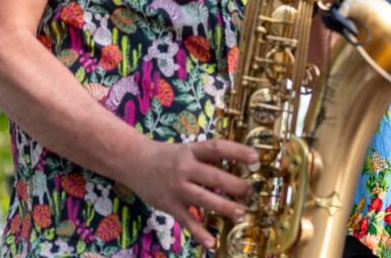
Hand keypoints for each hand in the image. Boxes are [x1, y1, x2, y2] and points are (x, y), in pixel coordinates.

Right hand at [126, 137, 258, 249]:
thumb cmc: (168, 156)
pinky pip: (187, 221)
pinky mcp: (170, 206)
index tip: (255, 156)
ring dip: (223, 206)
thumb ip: (208, 157)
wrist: (135, 163)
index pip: (217, 148)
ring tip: (240, 213)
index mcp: (192, 150)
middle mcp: (185, 168)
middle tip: (250, 191)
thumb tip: (237, 162)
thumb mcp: (188, 149)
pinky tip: (212, 242)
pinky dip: (199, 233)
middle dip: (234, 184)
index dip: (237, 151)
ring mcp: (177, 188)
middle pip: (213, 176)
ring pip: (203, 198)